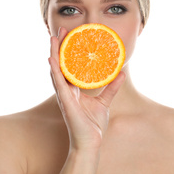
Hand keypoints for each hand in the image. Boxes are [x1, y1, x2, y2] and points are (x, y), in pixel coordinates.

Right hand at [48, 27, 124, 150]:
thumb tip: (121, 73)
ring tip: (53, 38)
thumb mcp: (104, 101)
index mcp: (73, 89)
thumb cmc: (93, 124)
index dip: (67, 52)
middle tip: (60, 30)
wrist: (91, 142)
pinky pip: (58, 84)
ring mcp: (64, 95)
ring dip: (54, 54)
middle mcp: (66, 90)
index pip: (68, 66)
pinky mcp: (65, 102)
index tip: (69, 36)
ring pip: (56, 70)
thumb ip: (111, 87)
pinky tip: (51, 59)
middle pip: (60, 64)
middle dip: (59, 47)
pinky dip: (55, 71)